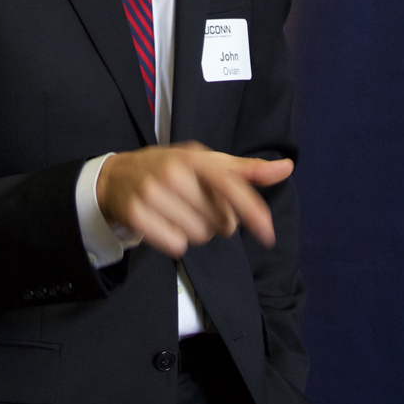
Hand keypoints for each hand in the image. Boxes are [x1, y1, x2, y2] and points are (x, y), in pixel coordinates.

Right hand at [95, 141, 293, 258]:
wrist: (117, 175)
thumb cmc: (170, 168)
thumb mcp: (206, 162)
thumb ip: (247, 169)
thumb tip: (286, 167)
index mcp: (196, 158)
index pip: (231, 186)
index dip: (252, 211)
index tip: (267, 233)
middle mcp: (174, 173)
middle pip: (219, 221)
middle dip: (217, 222)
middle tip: (198, 207)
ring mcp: (152, 193)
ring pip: (199, 235)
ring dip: (196, 232)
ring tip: (180, 214)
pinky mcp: (136, 214)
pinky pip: (175, 245)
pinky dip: (175, 241)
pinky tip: (166, 224)